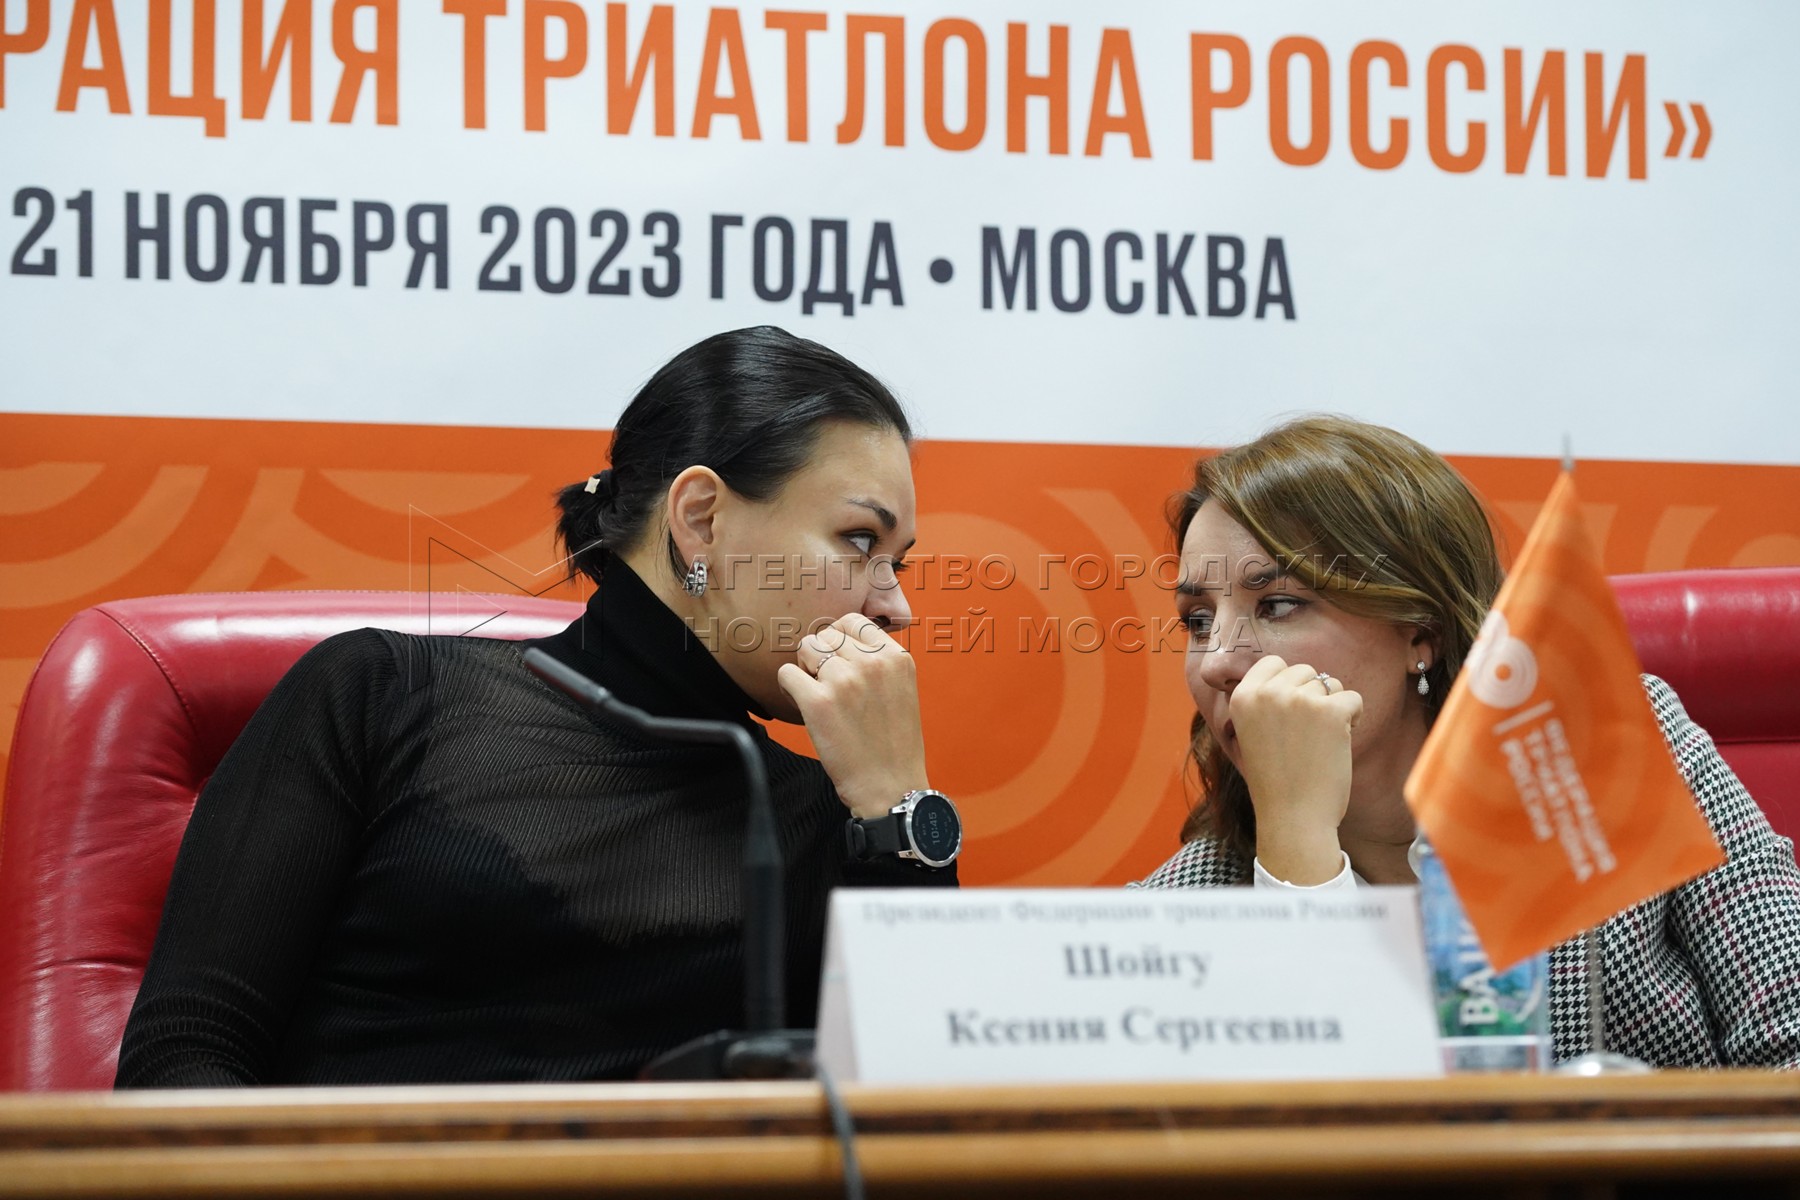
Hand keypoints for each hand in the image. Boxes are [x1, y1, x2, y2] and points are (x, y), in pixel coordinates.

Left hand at [777, 614, 928, 818]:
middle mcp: (872, 663)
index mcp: (896, 657)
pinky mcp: (818, 702)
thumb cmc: (893, 744)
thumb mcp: (901, 689)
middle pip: (826, 634)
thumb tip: (840, 639)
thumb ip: (878, 661)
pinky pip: (786, 673)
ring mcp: (845, 680)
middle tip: (828, 685)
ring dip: (805, 669)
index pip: (853, 621)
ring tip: (818, 694)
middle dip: (821, 656)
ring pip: (805, 648)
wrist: (891, 787)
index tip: (839, 662)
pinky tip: (805, 706)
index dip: (840, 640)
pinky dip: (789, 689)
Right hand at [1229, 655, 1362, 884]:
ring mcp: (1299, 700)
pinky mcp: (1330, 712)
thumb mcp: (1251, 734)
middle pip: (1304, 670)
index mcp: (1242, 696)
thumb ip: (1263, 702)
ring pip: (1330, 683)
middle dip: (1312, 695)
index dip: (1289, 685)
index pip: (1274, 663)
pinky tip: (1339, 743)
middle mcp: (1268, 692)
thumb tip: (1291, 675)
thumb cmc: (1276, 781)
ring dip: (1333, 707)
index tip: (1291, 715)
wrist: (1293, 818)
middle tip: (1308, 733)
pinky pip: (1353, 698)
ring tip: (1322, 740)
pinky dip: (1354, 718)